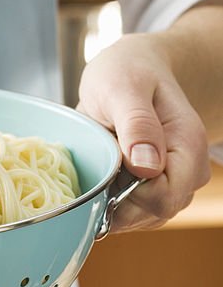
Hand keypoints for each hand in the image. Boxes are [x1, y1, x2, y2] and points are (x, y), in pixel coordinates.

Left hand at [77, 34, 210, 231]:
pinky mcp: (155, 188)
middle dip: (117, 199)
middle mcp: (189, 170)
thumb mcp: (123, 87)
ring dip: (112, 200)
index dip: (129, 193)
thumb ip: (137, 124)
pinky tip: (102, 172)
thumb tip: (146, 167)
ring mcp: (174, 182)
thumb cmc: (127, 71)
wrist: (133, 68)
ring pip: (143, 218)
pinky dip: (111, 200)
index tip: (106, 165)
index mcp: (188, 145)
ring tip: (101, 161)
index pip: (164, 197)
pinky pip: (133, 213)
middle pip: (155, 212)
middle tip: (97, 161)